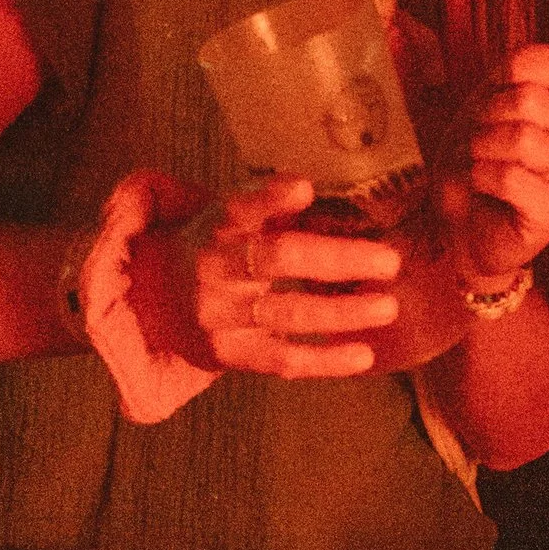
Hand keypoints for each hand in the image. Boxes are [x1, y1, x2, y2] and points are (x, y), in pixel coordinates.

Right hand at [129, 174, 402, 381]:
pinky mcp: (231, 354)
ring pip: (288, 314)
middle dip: (338, 260)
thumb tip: (327, 188)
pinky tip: (364, 355)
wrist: (158, 305)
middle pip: (278, 260)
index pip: (243, 208)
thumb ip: (267, 204)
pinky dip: (325, 361)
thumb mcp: (227, 217)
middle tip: (389, 261)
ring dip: (342, 313)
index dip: (271, 199)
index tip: (304, 188)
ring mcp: (222, 316)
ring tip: (388, 307)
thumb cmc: (216, 248)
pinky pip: (282, 361)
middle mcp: (217, 269)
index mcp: (218, 227)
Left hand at [439, 45, 548, 282]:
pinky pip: (513, 179)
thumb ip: (522, 70)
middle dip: (488, 116)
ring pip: (525, 140)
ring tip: (476, 163)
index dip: (511, 77)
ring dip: (482, 148)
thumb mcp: (487, 102)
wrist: (455, 225)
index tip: (491, 103)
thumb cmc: (472, 161)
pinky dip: (482, 176)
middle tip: (475, 141)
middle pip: (533, 101)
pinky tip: (480, 185)